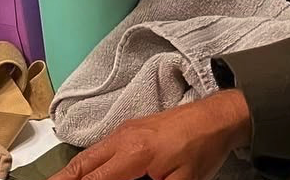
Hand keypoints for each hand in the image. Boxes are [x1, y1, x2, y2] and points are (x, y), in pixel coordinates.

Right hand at [49, 90, 251, 179]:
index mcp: (133, 155)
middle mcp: (122, 139)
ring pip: (87, 156)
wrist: (218, 116)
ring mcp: (124, 130)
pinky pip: (98, 149)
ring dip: (71, 175)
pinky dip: (85, 165)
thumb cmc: (202, 150)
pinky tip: (82, 176)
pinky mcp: (130, 128)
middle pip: (80, 167)